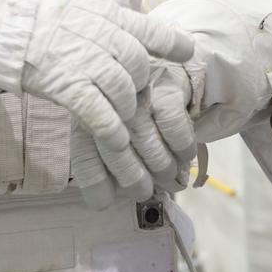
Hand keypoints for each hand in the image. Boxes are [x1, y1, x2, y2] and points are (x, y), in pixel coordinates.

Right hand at [19, 0, 193, 189]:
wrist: (1, 20)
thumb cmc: (35, 12)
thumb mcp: (77, 2)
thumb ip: (102, 16)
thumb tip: (124, 23)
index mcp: (105, 14)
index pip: (149, 29)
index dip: (172, 43)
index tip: (187, 52)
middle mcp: (101, 35)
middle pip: (139, 64)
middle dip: (141, 84)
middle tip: (135, 95)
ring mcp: (86, 61)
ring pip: (124, 90)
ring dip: (127, 109)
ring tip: (124, 119)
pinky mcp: (67, 85)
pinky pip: (98, 112)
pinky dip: (111, 128)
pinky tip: (116, 140)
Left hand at [70, 64, 196, 209]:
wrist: (165, 68)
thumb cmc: (138, 112)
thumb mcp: (117, 134)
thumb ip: (112, 164)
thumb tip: (109, 201)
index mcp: (88, 118)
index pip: (85, 156)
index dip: (95, 184)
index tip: (105, 203)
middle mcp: (108, 104)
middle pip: (116, 152)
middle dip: (133, 179)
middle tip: (145, 192)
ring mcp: (137, 94)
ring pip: (147, 143)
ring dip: (162, 167)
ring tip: (170, 177)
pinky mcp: (164, 88)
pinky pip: (173, 127)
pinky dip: (182, 147)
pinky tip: (185, 155)